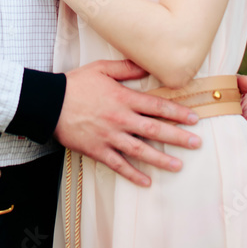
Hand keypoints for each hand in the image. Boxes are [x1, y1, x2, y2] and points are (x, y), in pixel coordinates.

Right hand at [55, 59, 202, 186]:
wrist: (50, 103)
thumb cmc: (75, 84)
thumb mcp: (101, 68)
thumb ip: (125, 68)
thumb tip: (146, 65)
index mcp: (123, 98)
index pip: (157, 106)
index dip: (177, 113)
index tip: (193, 119)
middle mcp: (120, 119)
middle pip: (155, 130)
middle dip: (178, 137)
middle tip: (196, 143)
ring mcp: (110, 136)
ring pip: (141, 150)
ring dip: (161, 159)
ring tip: (178, 166)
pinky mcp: (98, 150)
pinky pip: (118, 165)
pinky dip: (133, 174)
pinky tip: (146, 181)